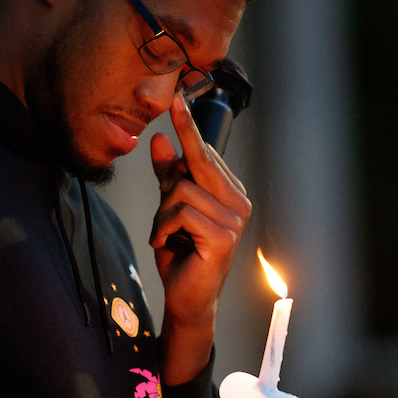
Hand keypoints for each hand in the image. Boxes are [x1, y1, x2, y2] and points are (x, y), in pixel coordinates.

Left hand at [150, 93, 251, 383]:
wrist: (187, 298)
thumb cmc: (181, 253)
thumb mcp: (169, 208)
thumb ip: (168, 176)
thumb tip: (159, 140)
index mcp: (230, 191)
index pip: (206, 152)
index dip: (189, 126)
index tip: (176, 98)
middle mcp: (238, 202)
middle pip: (196, 164)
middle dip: (170, 177)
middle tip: (161, 200)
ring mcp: (234, 221)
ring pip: (181, 191)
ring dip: (162, 215)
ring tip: (166, 235)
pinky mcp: (223, 238)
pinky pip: (181, 214)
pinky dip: (164, 228)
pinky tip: (168, 244)